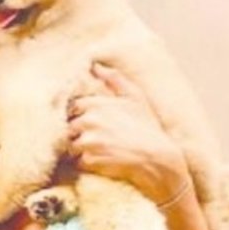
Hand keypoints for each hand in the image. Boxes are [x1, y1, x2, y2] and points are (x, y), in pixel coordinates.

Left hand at [67, 63, 189, 204]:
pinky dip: (87, 163)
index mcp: (96, 104)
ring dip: (80, 149)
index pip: (72, 107)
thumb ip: (114, 80)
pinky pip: (79, 161)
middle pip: (69, 127)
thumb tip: (96, 66)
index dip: (79, 115)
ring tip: (99, 151)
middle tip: (95, 139)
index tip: (89, 123)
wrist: (159, 159)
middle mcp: (89, 120)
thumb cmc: (147, 128)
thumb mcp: (135, 98)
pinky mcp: (90, 160)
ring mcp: (89, 141)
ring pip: (71, 145)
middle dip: (78, 134)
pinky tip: (102, 162)